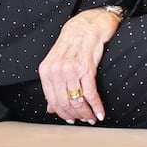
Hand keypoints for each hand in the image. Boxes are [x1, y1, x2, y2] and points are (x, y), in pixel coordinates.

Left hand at [38, 8, 121, 123]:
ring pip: (77, 101)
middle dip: (76, 116)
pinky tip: (100, 113)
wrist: (86, 26)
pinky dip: (96, 106)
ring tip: (92, 117)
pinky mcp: (86, 69)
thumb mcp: (56, 63)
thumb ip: (52, 85)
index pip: (52, 101)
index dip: (63, 114)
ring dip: (87, 113)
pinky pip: (90, 94)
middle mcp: (56, 71)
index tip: (71, 119)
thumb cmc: (73, 43)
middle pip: (65, 103)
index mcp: (46, 71)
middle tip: (84, 120)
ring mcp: (70, 70)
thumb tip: (50, 108)